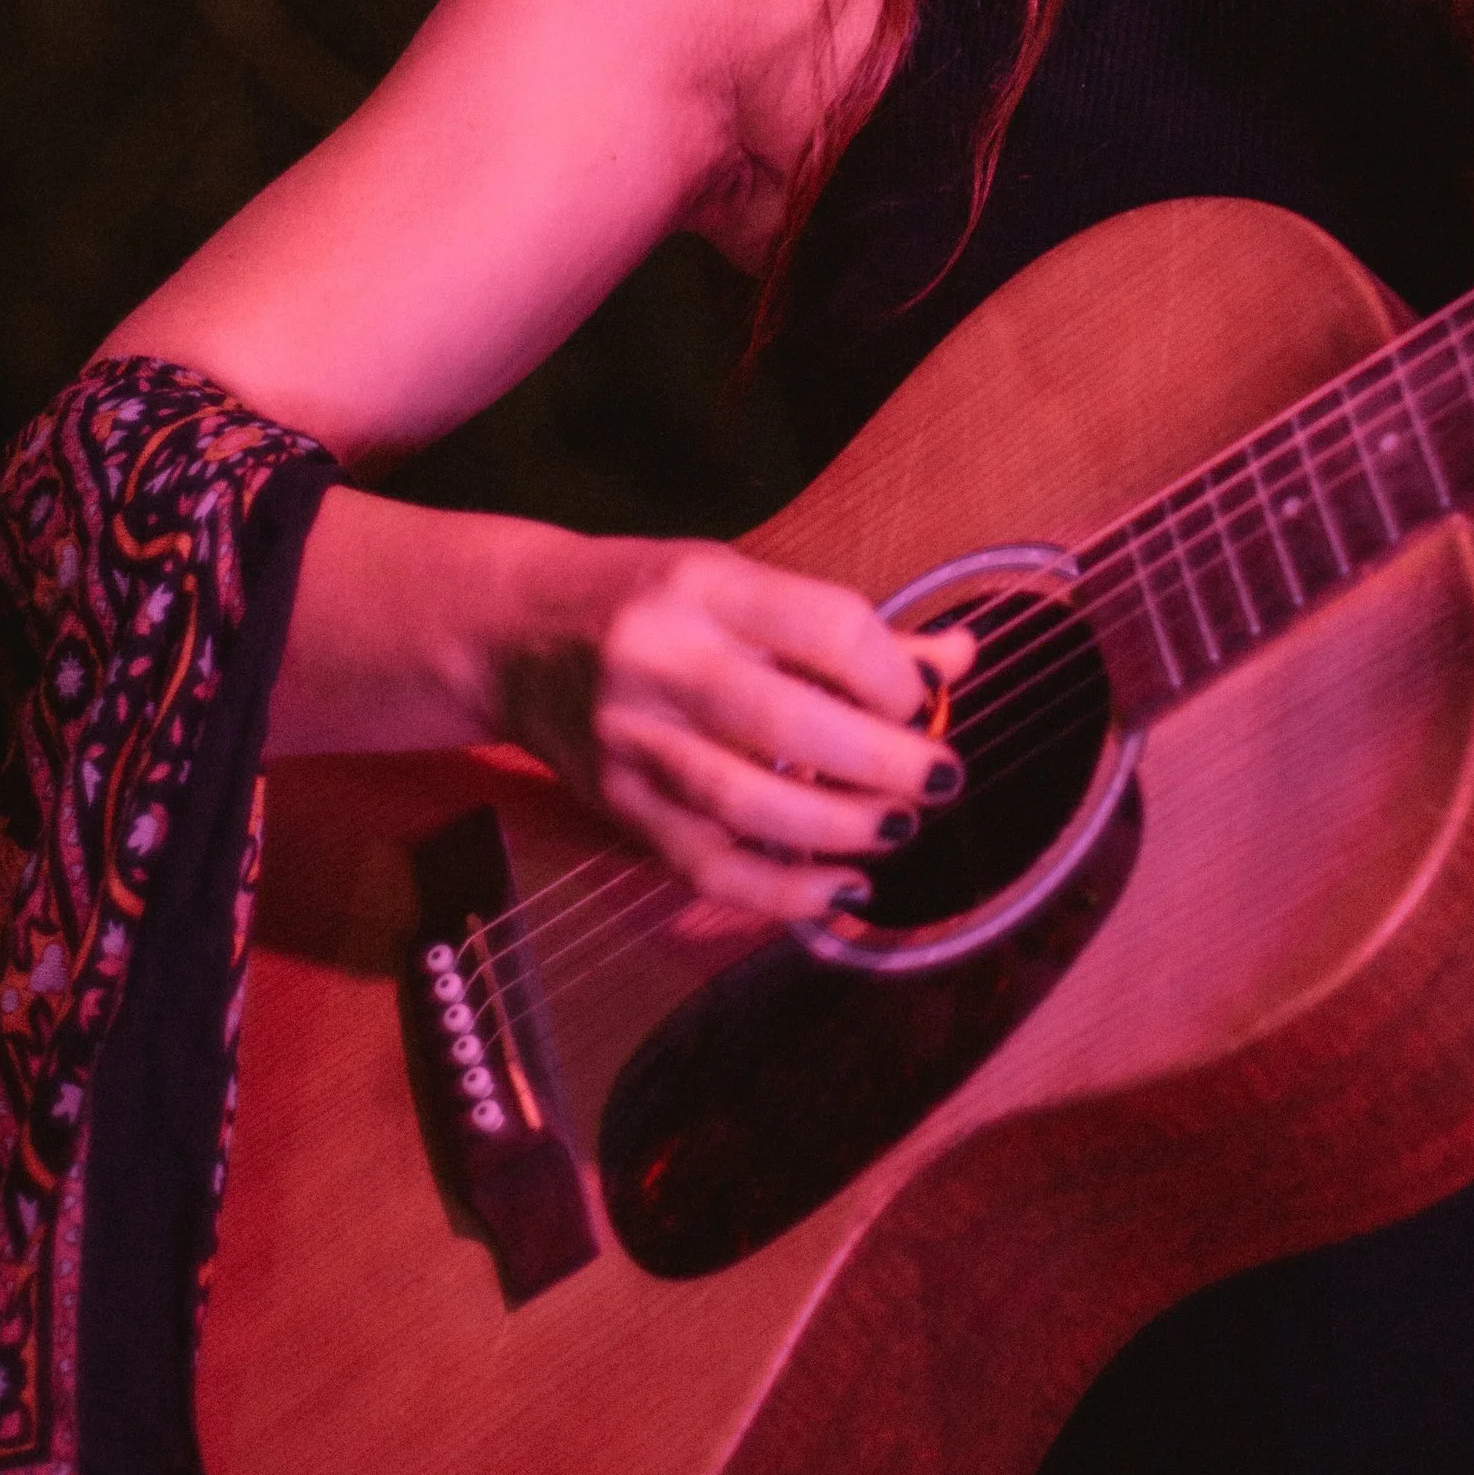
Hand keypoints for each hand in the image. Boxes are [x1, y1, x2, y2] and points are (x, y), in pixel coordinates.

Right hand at [497, 530, 975, 922]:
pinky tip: (839, 890)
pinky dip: (779, 890)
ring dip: (838, 826)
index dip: (892, 672)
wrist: (514, 630)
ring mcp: (634, 739)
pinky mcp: (615, 804)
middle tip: (939, 780)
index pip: (826, 626)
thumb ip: (848, 628)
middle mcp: (665, 659)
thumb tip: (959, 660)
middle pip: (789, 721)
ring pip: (746, 801)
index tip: (921, 700)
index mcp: (708, 587)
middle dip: (882, 761)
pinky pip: (704, 865)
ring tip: (897, 828)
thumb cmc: (654, 598)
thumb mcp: (741, 584)